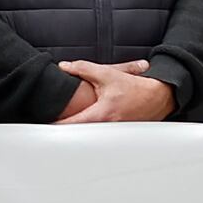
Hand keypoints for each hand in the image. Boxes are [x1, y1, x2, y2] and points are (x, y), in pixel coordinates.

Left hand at [56, 59, 178, 124]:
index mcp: (101, 114)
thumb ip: (83, 69)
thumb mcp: (107, 74)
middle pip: (80, 133)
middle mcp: (106, 126)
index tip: (45, 125)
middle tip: (51, 129)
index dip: (57, 125)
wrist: (157, 96)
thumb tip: (64, 66)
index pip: (73, 123)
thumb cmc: (133, 87)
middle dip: (66, 130)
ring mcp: (113, 133)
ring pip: (90, 136)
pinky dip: (92, 133)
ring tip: (66, 131)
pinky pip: (101, 136)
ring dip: (79, 132)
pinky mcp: (118, 134)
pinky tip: (86, 131)